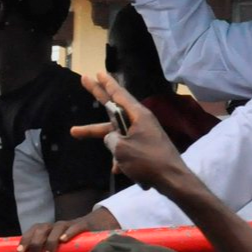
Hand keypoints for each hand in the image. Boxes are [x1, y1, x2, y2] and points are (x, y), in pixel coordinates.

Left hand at [19, 207, 117, 251]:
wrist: (99, 225)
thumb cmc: (78, 241)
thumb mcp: (64, 249)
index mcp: (50, 230)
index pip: (35, 229)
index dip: (26, 238)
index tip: (20, 251)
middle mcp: (58, 225)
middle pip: (42, 229)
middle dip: (35, 243)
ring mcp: (70, 224)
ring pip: (56, 228)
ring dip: (50, 242)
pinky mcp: (84, 225)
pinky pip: (75, 227)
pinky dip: (69, 232)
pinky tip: (64, 240)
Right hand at [72, 73, 193, 193]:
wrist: (172, 179)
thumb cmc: (147, 161)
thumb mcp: (122, 149)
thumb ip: (111, 139)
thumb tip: (110, 137)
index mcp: (138, 115)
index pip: (119, 94)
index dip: (106, 83)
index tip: (97, 72)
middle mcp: (141, 120)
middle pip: (114, 107)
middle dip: (98, 96)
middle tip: (84, 79)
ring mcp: (144, 133)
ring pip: (118, 133)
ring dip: (108, 144)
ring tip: (79, 134)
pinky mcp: (146, 146)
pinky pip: (127, 148)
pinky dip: (121, 159)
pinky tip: (119, 169)